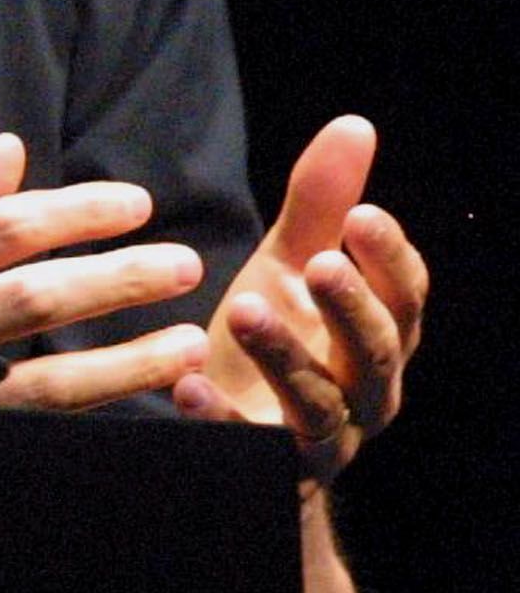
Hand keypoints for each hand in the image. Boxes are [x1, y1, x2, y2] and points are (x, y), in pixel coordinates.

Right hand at [0, 132, 209, 406]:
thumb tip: (9, 149)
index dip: (73, 213)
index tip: (135, 205)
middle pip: (26, 295)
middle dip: (112, 278)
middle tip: (182, 265)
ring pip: (37, 374)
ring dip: (121, 359)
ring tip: (187, 344)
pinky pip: (25, 421)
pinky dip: (85, 408)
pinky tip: (136, 397)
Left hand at [174, 114, 425, 484]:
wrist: (242, 434)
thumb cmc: (279, 335)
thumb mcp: (291, 267)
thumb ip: (321, 206)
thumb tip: (356, 125)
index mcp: (378, 336)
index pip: (404, 297)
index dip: (389, 258)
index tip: (362, 214)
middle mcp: (364, 391)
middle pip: (374, 351)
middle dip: (351, 306)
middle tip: (320, 262)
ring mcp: (320, 437)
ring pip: (317, 402)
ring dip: (284, 356)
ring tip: (245, 311)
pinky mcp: (264, 467)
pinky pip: (247, 448)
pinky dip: (219, 417)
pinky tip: (187, 384)